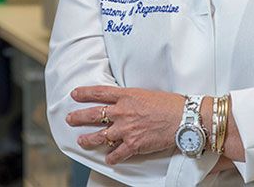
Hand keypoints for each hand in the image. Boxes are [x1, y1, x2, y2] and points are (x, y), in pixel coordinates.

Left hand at [66, 86, 184, 164]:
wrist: (184, 118)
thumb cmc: (169, 104)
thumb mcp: (146, 93)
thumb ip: (131, 97)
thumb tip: (122, 101)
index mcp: (126, 95)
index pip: (99, 93)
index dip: (85, 93)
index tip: (74, 94)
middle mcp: (122, 112)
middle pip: (94, 114)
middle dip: (79, 117)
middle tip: (70, 119)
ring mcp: (126, 129)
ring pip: (100, 136)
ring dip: (88, 140)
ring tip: (81, 141)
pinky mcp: (134, 144)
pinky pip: (117, 154)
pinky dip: (112, 158)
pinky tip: (108, 160)